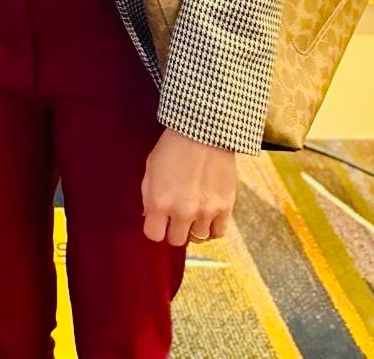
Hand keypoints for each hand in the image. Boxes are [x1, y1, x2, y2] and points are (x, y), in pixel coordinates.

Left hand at [141, 128, 235, 245]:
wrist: (203, 132)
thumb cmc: (174, 146)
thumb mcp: (150, 168)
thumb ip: (148, 196)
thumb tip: (149, 216)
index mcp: (159, 202)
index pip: (153, 235)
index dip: (155, 228)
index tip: (158, 221)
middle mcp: (182, 212)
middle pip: (176, 240)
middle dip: (173, 229)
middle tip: (176, 216)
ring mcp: (205, 212)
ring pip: (197, 239)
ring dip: (193, 228)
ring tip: (193, 212)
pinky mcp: (225, 208)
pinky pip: (218, 234)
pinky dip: (212, 228)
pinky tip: (208, 217)